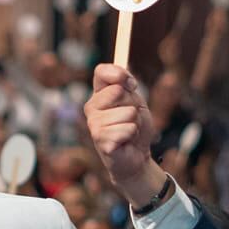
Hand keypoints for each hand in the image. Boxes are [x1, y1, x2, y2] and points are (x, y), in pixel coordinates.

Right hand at [84, 64, 163, 206]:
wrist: (136, 156)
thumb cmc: (134, 127)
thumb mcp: (135, 102)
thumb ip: (127, 87)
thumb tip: (124, 78)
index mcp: (98, 95)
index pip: (101, 71)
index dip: (119, 74)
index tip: (131, 85)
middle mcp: (91, 108)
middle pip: (118, 91)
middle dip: (133, 105)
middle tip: (130, 118)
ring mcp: (94, 124)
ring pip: (127, 112)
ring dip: (134, 123)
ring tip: (128, 131)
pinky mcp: (101, 140)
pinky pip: (128, 129)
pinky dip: (133, 135)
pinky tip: (126, 142)